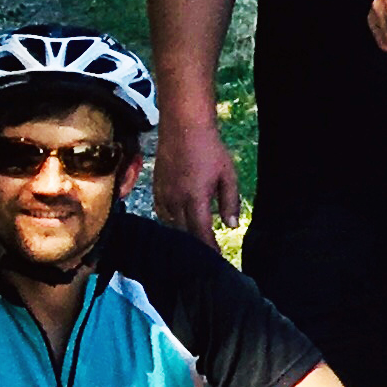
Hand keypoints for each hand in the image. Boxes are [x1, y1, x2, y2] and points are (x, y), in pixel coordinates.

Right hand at [151, 116, 244, 243]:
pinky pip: (161, 212)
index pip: (201, 232)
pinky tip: (179, 222)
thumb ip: (230, 202)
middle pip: (184, 233)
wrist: (183, 127)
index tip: (216, 259)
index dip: (208, 248)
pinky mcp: (155, 187)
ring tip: (194, 242)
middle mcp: (176, 200)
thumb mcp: (228, 175)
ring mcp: (163, 194)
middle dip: (196, 245)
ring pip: (170, 224)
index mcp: (195, 198)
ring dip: (182, 234)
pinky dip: (170, 221)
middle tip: (207, 254)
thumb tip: (231, 225)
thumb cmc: (210, 150)